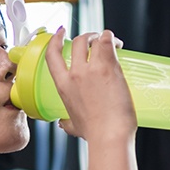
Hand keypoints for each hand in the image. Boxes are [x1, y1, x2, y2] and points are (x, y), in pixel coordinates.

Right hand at [46, 27, 136, 143]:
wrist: (109, 135)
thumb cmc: (93, 133)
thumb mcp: (73, 126)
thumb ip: (66, 123)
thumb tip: (63, 124)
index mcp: (63, 86)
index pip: (52, 55)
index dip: (56, 40)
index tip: (62, 34)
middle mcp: (75, 74)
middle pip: (78, 42)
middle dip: (87, 37)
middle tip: (97, 41)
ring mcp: (91, 69)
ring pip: (94, 40)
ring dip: (102, 36)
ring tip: (112, 43)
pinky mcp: (109, 68)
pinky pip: (108, 42)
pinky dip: (112, 38)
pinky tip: (118, 44)